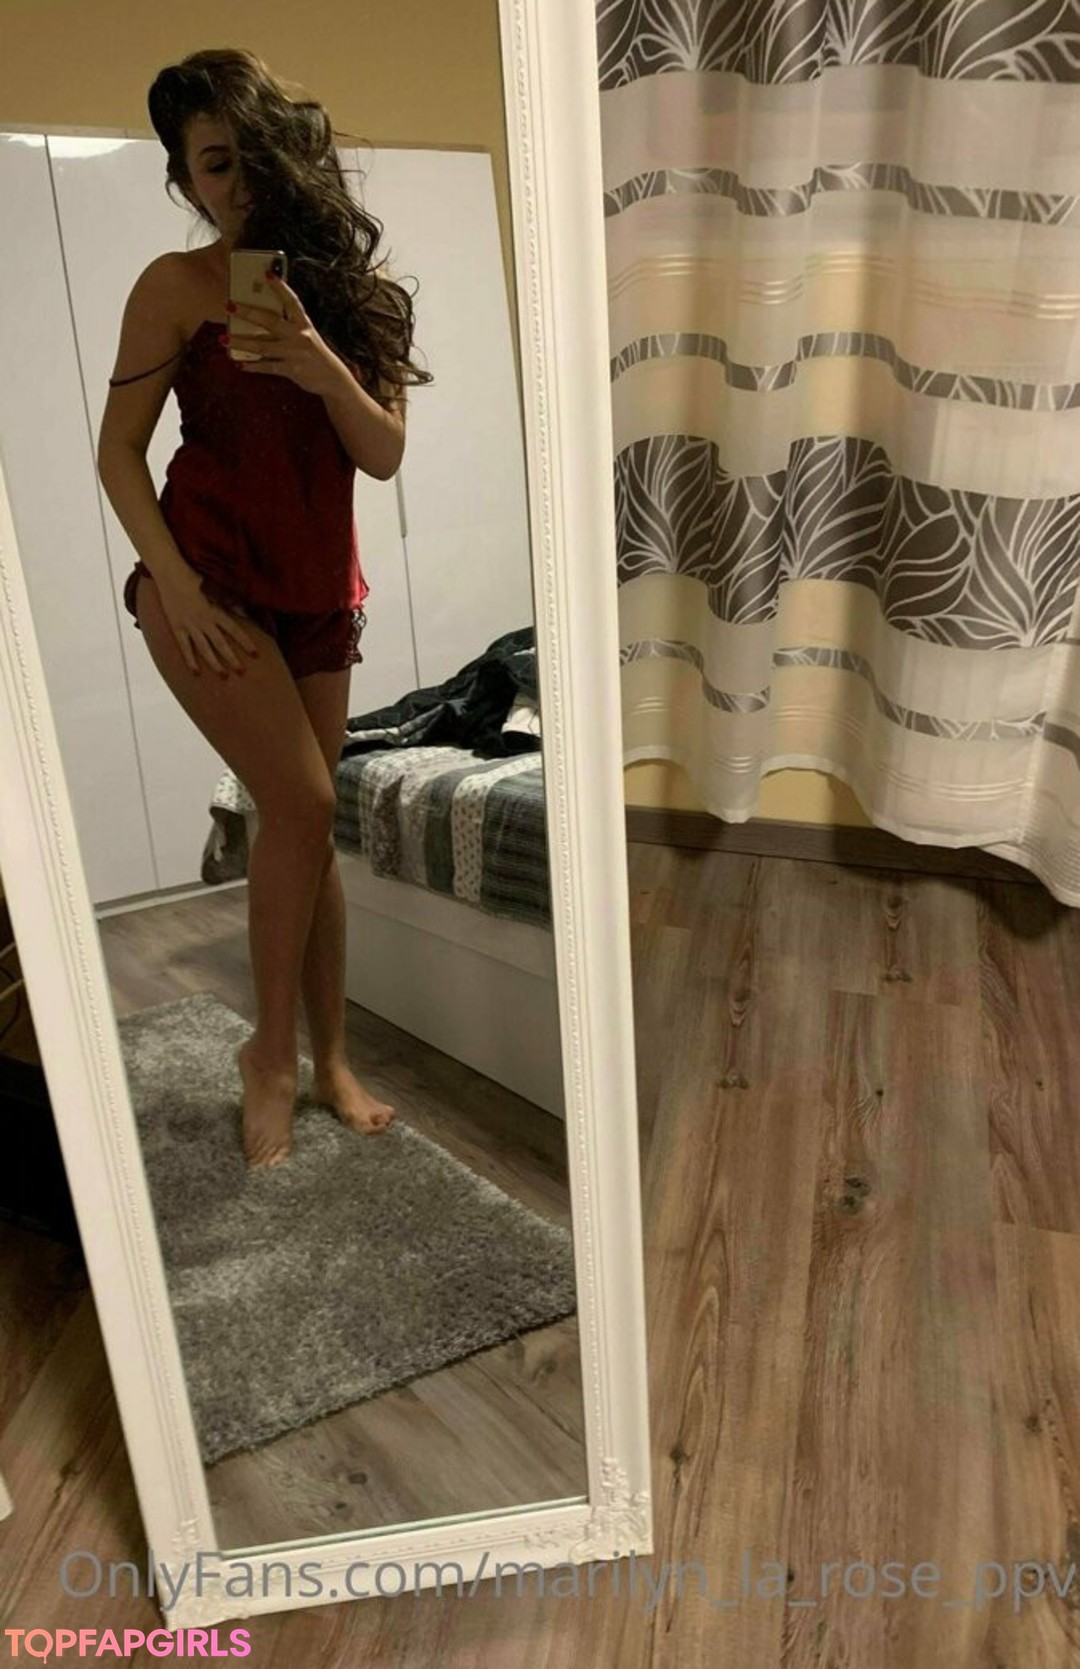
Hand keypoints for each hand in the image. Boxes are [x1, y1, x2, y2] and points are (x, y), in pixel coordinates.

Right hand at [157, 566, 260, 679]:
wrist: (171, 574)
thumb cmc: (196, 579)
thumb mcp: (217, 589)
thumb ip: (232, 602)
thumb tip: (247, 613)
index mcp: (215, 611)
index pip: (235, 630)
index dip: (246, 642)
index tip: (256, 654)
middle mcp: (204, 621)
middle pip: (221, 643)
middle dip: (232, 658)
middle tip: (242, 672)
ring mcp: (189, 626)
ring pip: (204, 649)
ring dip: (214, 663)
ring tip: (224, 675)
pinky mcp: (177, 627)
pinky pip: (184, 647)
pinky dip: (190, 660)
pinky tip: (196, 672)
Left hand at [226, 270, 342, 395]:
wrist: (333, 379)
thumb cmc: (314, 353)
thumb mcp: (306, 335)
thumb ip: (288, 326)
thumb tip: (259, 319)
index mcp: (304, 323)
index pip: (291, 301)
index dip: (280, 288)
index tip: (267, 274)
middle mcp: (299, 336)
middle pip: (270, 321)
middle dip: (248, 313)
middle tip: (229, 305)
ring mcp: (294, 353)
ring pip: (263, 346)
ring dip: (241, 342)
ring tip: (224, 339)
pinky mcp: (291, 370)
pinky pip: (267, 366)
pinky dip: (252, 366)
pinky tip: (239, 364)